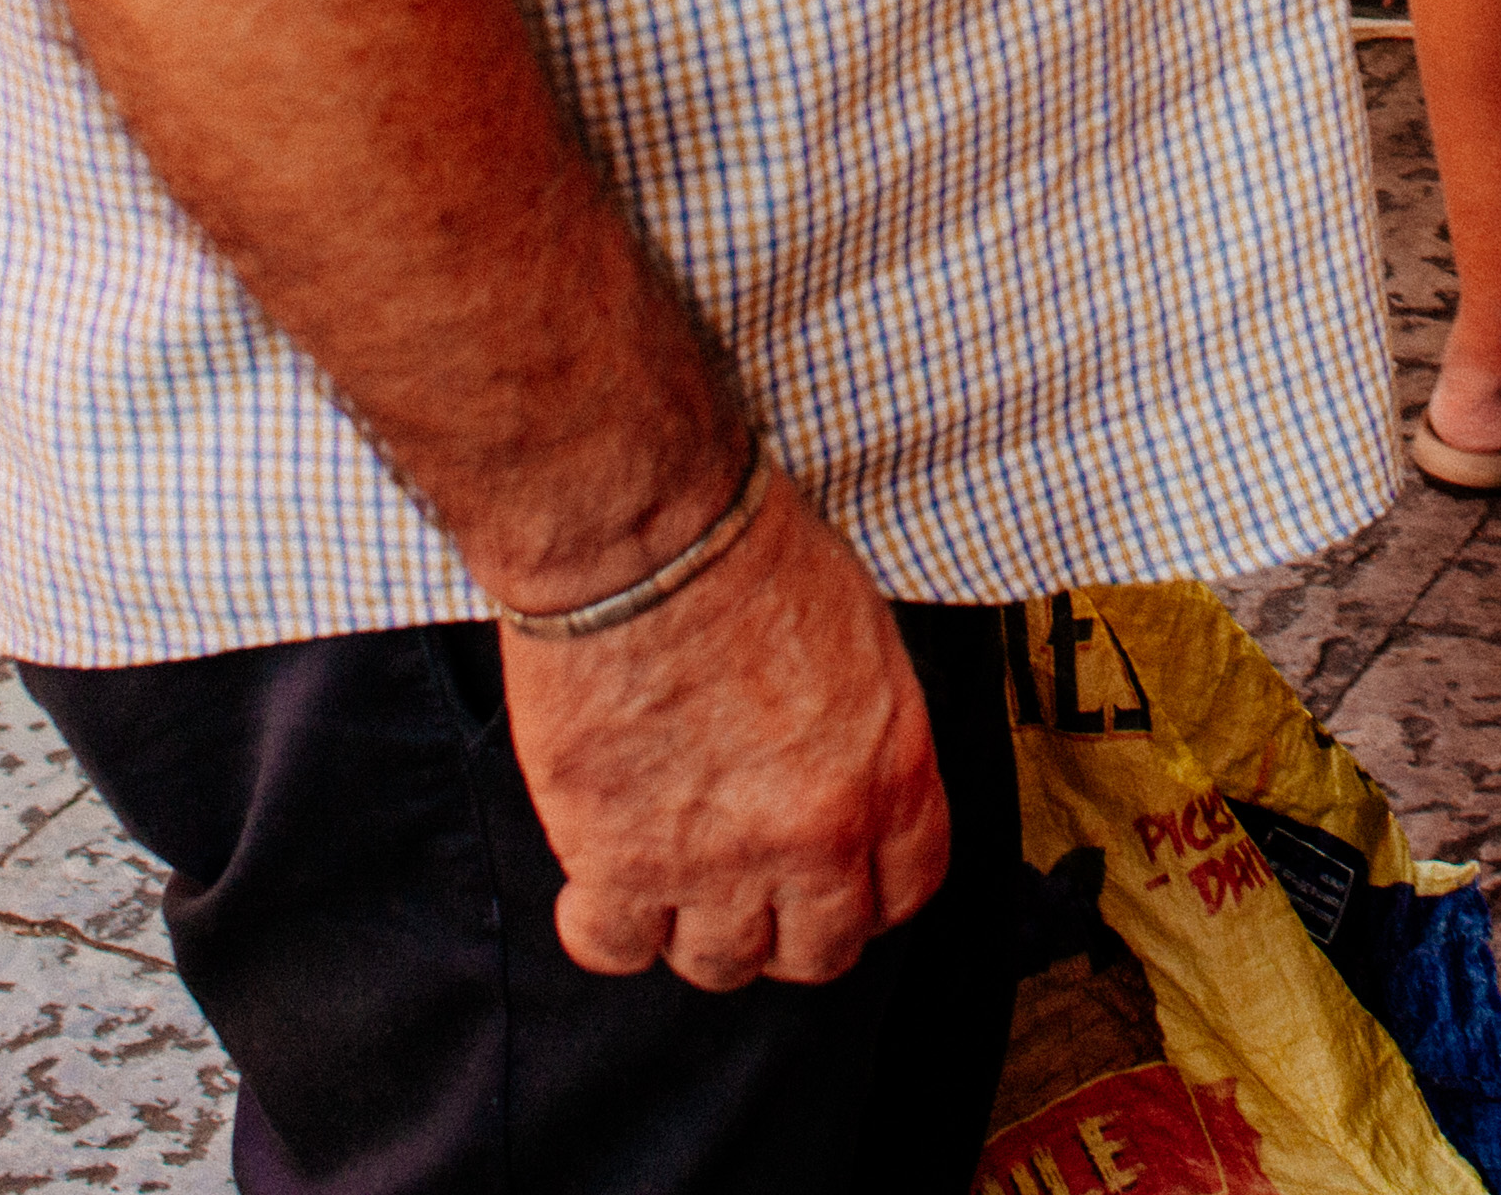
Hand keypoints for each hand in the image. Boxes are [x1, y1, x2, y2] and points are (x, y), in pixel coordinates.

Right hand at [496, 474, 949, 990]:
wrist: (645, 538)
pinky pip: (614, 945)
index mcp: (890, 773)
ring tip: (667, 876)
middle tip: (745, 885)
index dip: (865, 893)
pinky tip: (596, 883)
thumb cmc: (748, 552)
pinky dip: (603, 925)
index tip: (833, 882)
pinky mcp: (619, 860)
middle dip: (786, 927)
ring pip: (719, 964)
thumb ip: (863, 732)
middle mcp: (816, 836)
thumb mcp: (861, 636)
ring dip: (695, 930)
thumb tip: (842, 771)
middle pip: (818, 950)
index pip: (904, 890)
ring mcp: (718, 860)